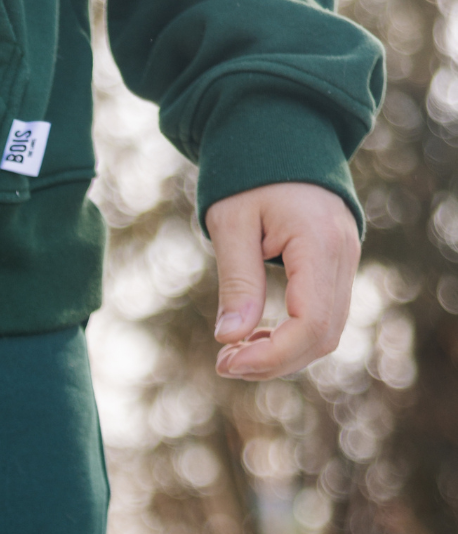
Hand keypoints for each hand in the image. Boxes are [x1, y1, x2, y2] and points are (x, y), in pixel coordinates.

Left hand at [207, 183, 360, 380]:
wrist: (284, 134)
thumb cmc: (252, 174)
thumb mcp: (232, 224)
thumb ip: (237, 282)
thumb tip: (231, 338)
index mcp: (319, 242)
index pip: (309, 325)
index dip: (270, 356)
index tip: (225, 361)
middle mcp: (344, 254)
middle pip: (322, 338)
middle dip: (273, 362)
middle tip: (224, 362)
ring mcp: (346, 261)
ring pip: (326, 334)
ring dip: (282, 356)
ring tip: (235, 352)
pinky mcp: (337, 267)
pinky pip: (323, 319)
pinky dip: (292, 339)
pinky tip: (256, 336)